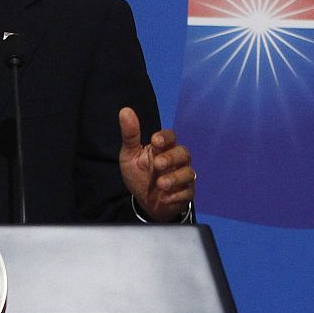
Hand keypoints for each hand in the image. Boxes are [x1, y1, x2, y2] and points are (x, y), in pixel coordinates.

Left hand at [117, 107, 195, 221]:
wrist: (144, 202)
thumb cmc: (139, 175)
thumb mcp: (130, 156)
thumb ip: (130, 135)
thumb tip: (125, 110)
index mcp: (164, 149)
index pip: (171, 137)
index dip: (166, 137)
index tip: (155, 141)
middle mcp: (177, 161)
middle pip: (184, 153)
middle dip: (171, 158)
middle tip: (158, 165)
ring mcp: (183, 177)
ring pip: (188, 173)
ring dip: (175, 178)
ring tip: (161, 184)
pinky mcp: (186, 194)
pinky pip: (188, 192)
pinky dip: (177, 195)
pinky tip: (165, 197)